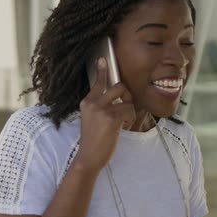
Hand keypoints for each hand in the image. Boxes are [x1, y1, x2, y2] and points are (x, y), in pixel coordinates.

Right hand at [74, 58, 135, 172]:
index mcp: (87, 102)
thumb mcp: (91, 119)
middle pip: (118, 87)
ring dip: (129, 112)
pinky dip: (130, 120)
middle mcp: (92, 103)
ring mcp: (102, 110)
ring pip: (127, 101)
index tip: (102, 60)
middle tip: (126, 108)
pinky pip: (130, 112)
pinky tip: (122, 128)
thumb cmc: (93, 140)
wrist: (88, 157)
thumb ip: (100, 107)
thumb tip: (117, 98)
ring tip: (123, 122)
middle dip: (127, 96)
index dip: (102, 71)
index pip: (97, 83)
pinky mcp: (111, 118)